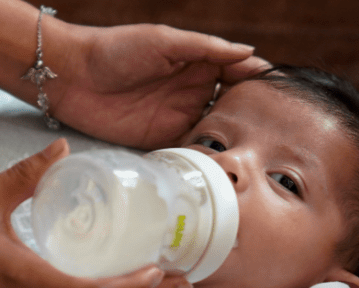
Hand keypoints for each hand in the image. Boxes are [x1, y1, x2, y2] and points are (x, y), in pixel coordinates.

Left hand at [50, 23, 269, 148]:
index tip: (288, 102)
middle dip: (255, 123)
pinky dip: (202, 163)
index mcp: (199, 64)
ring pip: (215, 135)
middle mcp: (193, 93)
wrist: (69, 76)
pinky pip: (187, 154)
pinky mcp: (158, 142)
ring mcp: (176, 119)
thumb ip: (206, 48)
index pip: (240, 75)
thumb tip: (250, 54)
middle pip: (234, 110)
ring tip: (257, 163)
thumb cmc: (115, 49)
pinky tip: (219, 174)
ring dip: (232, 147)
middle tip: (281, 142)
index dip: (264, 86)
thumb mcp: (164, 41)